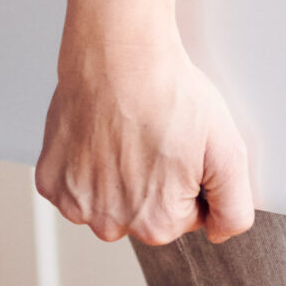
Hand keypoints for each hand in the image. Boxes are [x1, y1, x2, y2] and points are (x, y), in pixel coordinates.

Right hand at [36, 26, 254, 245]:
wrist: (120, 53)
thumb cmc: (168, 93)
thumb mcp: (228, 149)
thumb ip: (234, 206)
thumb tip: (221, 232)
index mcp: (157, 223)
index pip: (186, 216)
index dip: (191, 178)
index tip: (183, 147)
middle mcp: (112, 224)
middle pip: (145, 212)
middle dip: (156, 180)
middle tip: (156, 135)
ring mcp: (77, 203)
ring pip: (109, 199)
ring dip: (119, 174)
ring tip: (129, 131)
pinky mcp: (51, 180)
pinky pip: (76, 183)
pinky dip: (87, 162)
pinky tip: (101, 133)